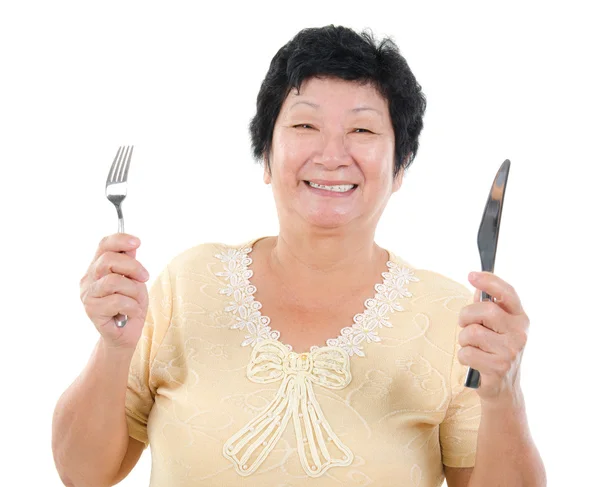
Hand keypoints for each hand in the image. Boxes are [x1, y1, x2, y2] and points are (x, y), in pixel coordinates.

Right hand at [80, 233, 149, 350]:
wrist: (126, 334)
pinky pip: (117, 301)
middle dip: (133, 267)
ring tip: (136, 300)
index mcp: (98, 268)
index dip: (120, 240)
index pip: (103, 245)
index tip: (138, 242)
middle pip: (108, 260)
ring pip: (113, 281)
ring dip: (133, 290)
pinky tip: (131, 312)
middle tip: (145, 277)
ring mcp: (88, 295)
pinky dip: (132, 306)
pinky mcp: (92, 310)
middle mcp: (88, 279)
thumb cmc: (130, 305)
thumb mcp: (135, 281)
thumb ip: (130, 264)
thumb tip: (131, 245)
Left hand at [457, 271, 529, 403]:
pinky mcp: (498, 367)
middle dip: (466, 316)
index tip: (472, 275)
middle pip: (485, 310)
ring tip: (473, 347)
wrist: (503, 388)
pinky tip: (474, 362)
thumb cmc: (494, 351)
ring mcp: (511, 351)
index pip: (507, 293)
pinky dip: (463, 357)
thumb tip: (478, 286)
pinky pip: (466, 353)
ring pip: (472, 333)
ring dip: (463, 340)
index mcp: (520, 318)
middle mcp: (520, 333)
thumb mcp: (495, 327)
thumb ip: (487, 307)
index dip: (489, 281)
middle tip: (465, 325)